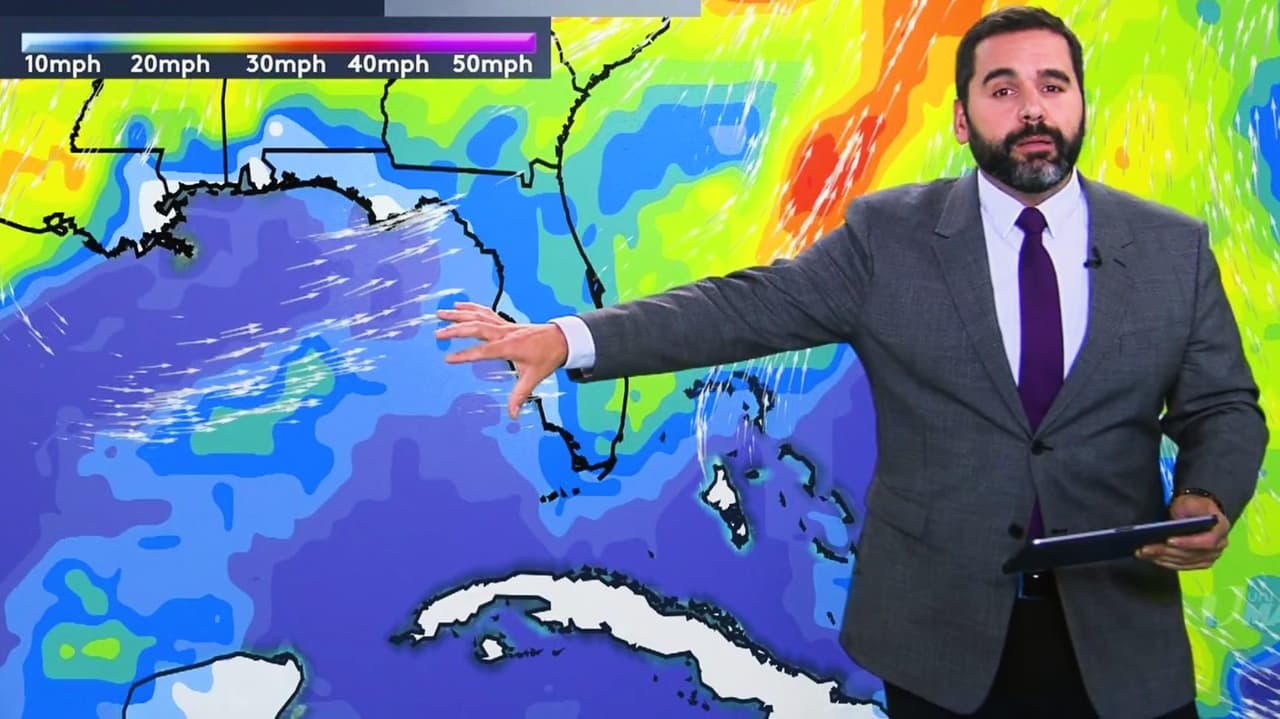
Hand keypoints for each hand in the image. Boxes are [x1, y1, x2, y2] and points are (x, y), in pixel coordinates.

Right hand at [434, 301, 568, 419]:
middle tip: (438, 334)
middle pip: (476, 328)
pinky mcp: (505, 322)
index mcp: (509, 347)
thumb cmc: (547, 357)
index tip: (448, 358)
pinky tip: (460, 305)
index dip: (465, 355)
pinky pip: (485, 312)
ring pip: (478, 316)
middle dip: (456, 330)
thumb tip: (513, 415)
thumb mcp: (533, 378)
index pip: (482, 351)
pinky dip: (472, 307)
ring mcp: (504, 325)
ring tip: (441, 313)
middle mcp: (504, 333)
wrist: (560, 339)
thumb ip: (520, 396)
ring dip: (459, 314)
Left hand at [1135, 494, 1229, 570]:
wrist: (1198, 512)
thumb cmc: (1194, 505)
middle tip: (1146, 548)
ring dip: (1161, 558)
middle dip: (1166, 551)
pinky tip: (1150, 558)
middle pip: (1191, 554)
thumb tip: (1172, 526)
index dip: (1188, 543)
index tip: (1169, 540)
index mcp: (1221, 528)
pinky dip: (1165, 562)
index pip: (1207, 541)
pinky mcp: (1199, 563)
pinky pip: (1181, 566)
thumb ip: (1185, 511)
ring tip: (1143, 553)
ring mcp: (1210, 557)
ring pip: (1184, 562)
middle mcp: (1219, 546)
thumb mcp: (1191, 502)